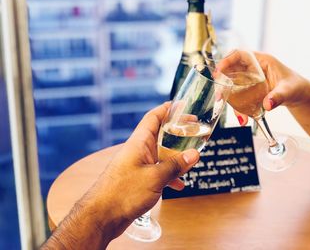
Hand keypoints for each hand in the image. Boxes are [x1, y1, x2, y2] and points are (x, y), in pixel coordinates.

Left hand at [41, 102, 199, 248]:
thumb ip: (175, 165)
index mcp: (139, 143)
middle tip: (194, 129)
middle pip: (160, 134)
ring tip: (192, 157)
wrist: (101, 217)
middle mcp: (138, 150)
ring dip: (176, 155)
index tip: (181, 105)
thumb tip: (194, 154)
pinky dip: (169, 174)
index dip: (167, 109)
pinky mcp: (138, 179)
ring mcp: (138, 165)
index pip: (153, 117)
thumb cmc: (124, 192)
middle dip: (177, 132)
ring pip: (161, 154)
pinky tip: (179, 184)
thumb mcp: (155, 177)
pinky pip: (157, 171)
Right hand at [217, 51, 308, 124]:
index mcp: (262, 61)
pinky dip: (237, 106)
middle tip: (219, 95)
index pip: (240, 54)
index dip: (227, 60)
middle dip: (222, 81)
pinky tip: (242, 117)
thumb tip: (267, 105)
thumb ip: (278, 97)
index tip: (219, 71)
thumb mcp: (288, 91)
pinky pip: (238, 95)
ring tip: (230, 109)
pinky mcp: (249, 89)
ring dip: (228, 97)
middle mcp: (253, 68)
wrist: (300, 96)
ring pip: (233, 84)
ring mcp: (250, 79)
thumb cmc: (296, 87)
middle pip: (231, 69)